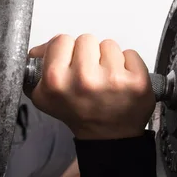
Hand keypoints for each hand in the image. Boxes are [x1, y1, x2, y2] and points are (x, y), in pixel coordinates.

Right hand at [28, 34, 154, 139]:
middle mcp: (84, 79)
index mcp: (56, 80)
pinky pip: (131, 53)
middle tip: (90, 76)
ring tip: (106, 80)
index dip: (67, 52)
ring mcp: (113, 80)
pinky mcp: (137, 81)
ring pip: (109, 45)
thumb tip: (40, 49)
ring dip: (108, 59)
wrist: (108, 137)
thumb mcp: (47, 96)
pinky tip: (122, 82)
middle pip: (86, 39)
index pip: (61, 40)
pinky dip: (128, 65)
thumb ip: (39, 67)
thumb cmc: (81, 112)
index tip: (71, 66)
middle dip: (88, 54)